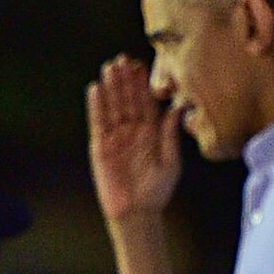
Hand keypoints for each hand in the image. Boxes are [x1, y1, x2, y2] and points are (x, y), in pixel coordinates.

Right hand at [87, 54, 182, 221]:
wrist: (137, 214)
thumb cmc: (157, 190)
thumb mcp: (170, 162)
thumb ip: (170, 135)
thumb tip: (178, 108)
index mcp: (151, 132)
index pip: (146, 102)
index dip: (143, 84)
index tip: (141, 64)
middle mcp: (132, 131)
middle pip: (127, 100)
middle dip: (125, 80)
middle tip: (122, 59)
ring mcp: (115, 137)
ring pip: (112, 107)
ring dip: (111, 88)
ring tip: (109, 67)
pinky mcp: (100, 147)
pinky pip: (98, 123)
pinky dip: (97, 106)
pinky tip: (95, 89)